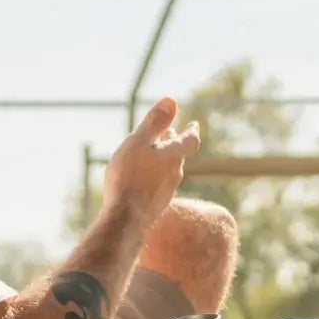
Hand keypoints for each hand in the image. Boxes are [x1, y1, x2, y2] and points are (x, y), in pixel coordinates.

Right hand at [104, 96, 199, 217]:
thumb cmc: (129, 176)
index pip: (190, 140)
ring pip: (168, 172)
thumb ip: (155, 122)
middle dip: (172, 144)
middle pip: (177, 155)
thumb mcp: (138, 142)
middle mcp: (175, 174)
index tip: (193, 125)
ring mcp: (167, 192)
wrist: (125, 219)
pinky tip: (142, 183)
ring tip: (151, 158)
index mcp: (173, 156)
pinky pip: (158, 187)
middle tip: (168, 135)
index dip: (191, 131)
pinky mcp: (156, 207)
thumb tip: (172, 100)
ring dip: (162, 162)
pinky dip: (153, 179)